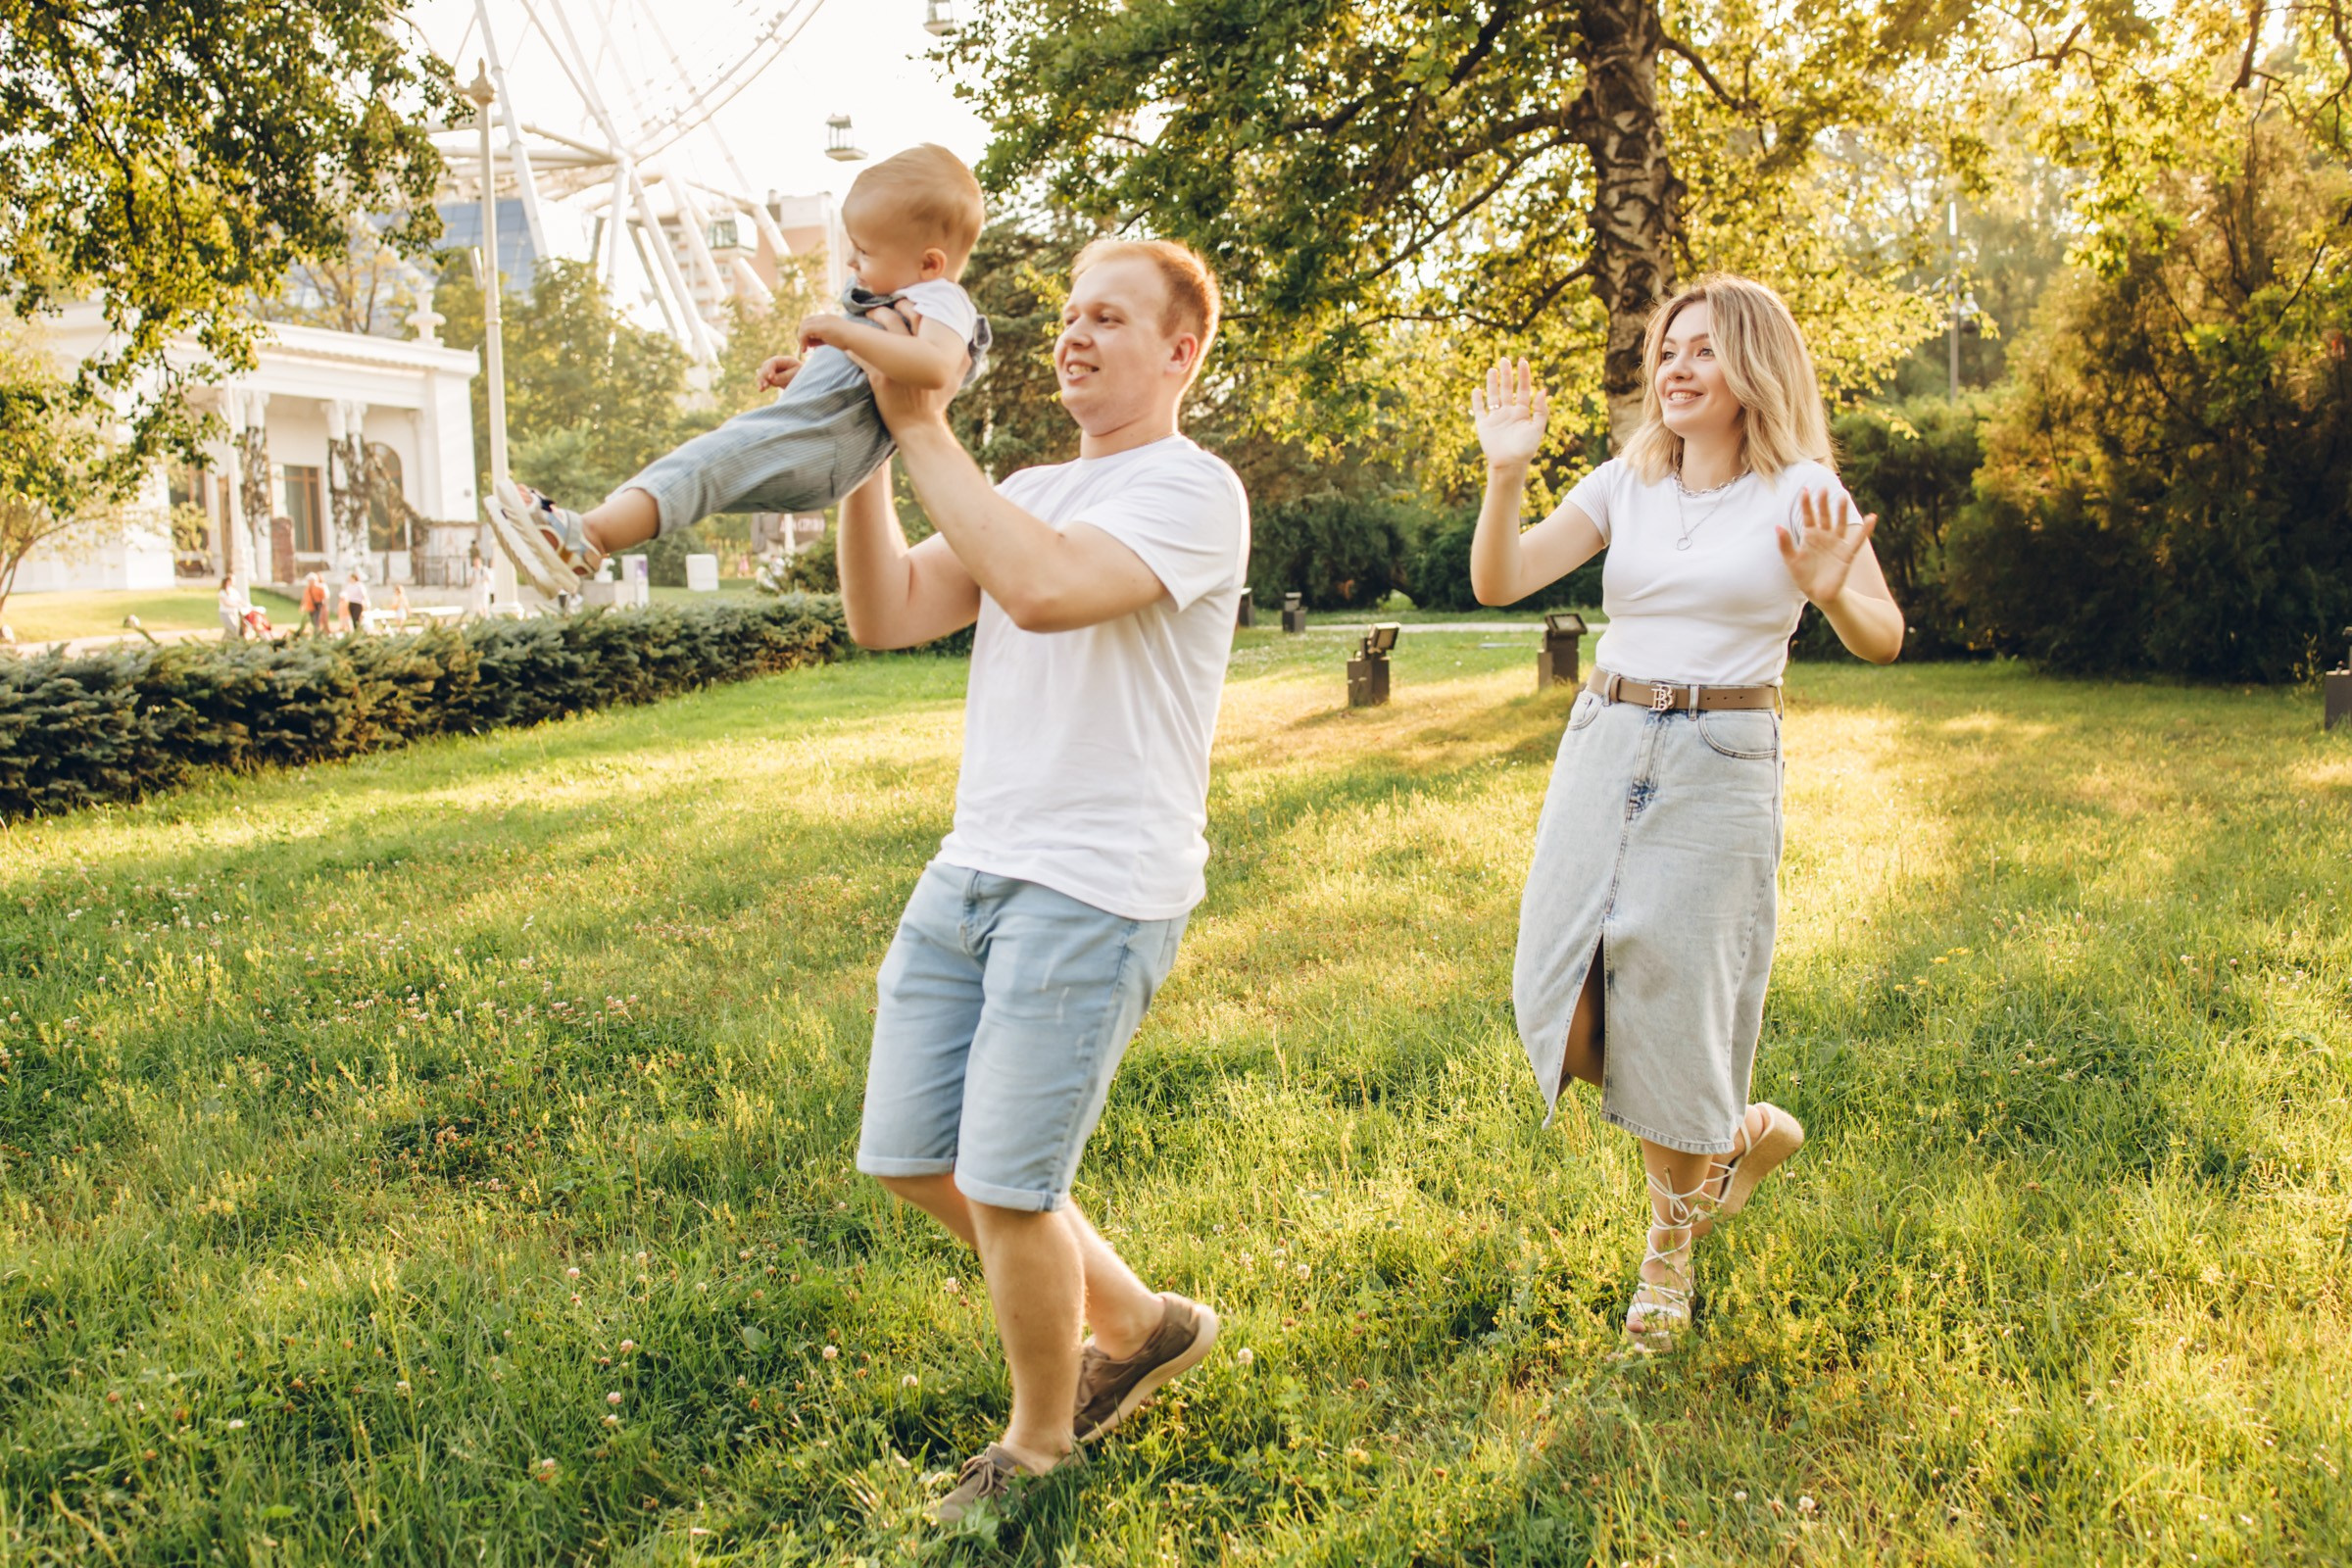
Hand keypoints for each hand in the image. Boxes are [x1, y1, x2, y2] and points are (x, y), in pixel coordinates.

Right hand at [756, 354, 802, 391]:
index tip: (770, 377)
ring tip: (762, 389)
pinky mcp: (772, 377)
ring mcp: (773, 370)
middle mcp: (777, 363)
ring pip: (763, 373)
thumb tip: (772, 379)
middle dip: (764, 376)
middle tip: (766, 385)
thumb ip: (785, 376)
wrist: (805, 380)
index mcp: (785, 360)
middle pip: (765, 367)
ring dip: (761, 381)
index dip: (770, 369)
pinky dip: (762, 384)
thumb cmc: (803, 375)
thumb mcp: (796, 374)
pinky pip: (764, 379)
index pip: (773, 362)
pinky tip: (761, 390)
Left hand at [797, 312, 847, 352]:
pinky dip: (802, 341)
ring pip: (803, 326)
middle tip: (805, 347)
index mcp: (829, 318)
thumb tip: (814, 344)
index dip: (808, 332)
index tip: (810, 344)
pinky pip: (804, 332)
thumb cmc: (851, 340)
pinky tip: (805, 350)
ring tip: (804, 349)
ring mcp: (821, 321)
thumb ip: (825, 338)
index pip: (812, 322)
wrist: (856, 338)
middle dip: (802, 335)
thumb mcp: (835, 338)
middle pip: (805, 322)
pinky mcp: (819, 327)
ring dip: (801, 339)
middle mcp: (824, 317)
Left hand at [860, 304, 955, 432]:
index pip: (920, 316)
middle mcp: (915, 353)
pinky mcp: (880, 377)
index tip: (901, 303)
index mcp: (932, 350)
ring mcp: (896, 365)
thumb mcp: (957, 380)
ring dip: (871, 321)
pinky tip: (849, 344)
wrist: (919, 427)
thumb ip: (963, 359)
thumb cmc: (936, 404)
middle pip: (897, 319)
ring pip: (878, 332)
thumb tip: (967, 343)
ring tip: (865, 318)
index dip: (908, 305)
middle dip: (886, 309)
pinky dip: (853, 348)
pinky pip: (862, 356)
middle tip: (879, 308)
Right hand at [1471, 357, 1548, 468]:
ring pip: (1493, 396)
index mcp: (1523, 412)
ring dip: (1492, 383)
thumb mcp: (1537, 429)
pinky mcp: (1484, 425)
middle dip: (1506, 374)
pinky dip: (1477, 400)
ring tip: (1492, 369)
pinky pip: (1480, 410)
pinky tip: (1477, 390)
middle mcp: (1509, 413)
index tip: (1522, 361)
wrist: (1509, 465)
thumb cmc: (1525, 449)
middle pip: (1507, 389)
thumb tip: (1543, 390)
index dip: (1523, 375)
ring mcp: (1496, 418)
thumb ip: (1541, 410)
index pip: (1523, 389)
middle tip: (1504, 359)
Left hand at [1776, 488, 1878, 605]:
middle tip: (1823, 488)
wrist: (1818, 594)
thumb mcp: (1791, 560)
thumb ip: (1785, 544)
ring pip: (1840, 523)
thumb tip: (1777, 526)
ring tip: (1843, 497)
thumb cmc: (1803, 576)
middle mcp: (1824, 536)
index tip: (1804, 490)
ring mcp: (1837, 544)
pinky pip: (1858, 540)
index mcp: (1810, 536)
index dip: (1806, 504)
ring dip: (1841, 511)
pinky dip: (1866, 529)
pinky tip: (1872, 517)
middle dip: (1823, 503)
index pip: (1808, 516)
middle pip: (1824, 516)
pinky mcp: (1847, 554)